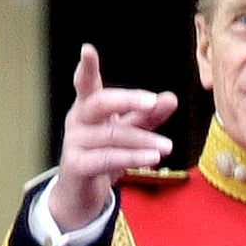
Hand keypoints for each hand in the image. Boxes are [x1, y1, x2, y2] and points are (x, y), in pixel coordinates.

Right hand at [46, 44, 176, 230]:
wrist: (82, 197)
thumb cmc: (103, 156)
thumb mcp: (128, 133)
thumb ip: (147, 116)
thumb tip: (171, 97)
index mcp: (87, 107)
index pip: (86, 83)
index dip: (87, 67)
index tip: (88, 49)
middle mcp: (77, 121)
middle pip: (100, 103)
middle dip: (127, 100)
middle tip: (152, 101)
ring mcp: (74, 143)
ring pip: (112, 135)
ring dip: (142, 140)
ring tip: (167, 147)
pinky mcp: (76, 166)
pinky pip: (107, 158)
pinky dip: (132, 157)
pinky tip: (152, 159)